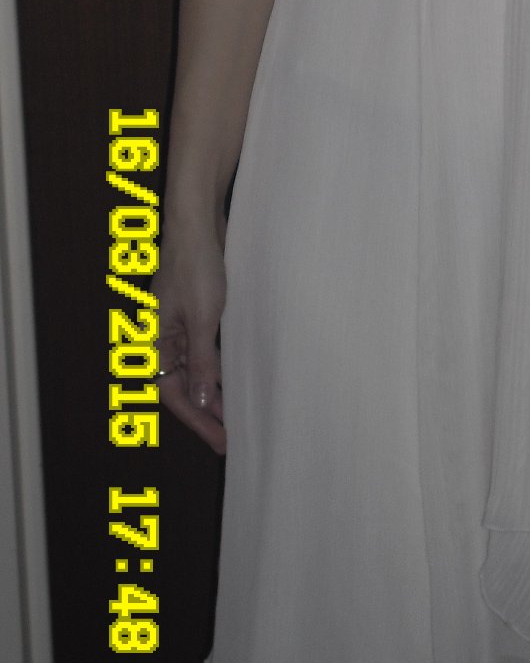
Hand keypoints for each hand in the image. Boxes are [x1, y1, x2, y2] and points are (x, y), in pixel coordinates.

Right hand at [151, 220, 227, 453]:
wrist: (199, 222)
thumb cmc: (196, 265)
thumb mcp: (202, 318)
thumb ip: (203, 361)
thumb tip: (203, 402)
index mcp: (156, 341)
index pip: (173, 393)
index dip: (197, 420)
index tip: (221, 440)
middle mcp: (164, 337)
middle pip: (184, 385)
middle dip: (208, 412)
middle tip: (234, 436)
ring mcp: (181, 325)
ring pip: (197, 369)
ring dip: (216, 391)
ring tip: (240, 415)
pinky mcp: (198, 313)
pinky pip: (207, 349)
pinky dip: (221, 366)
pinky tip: (240, 378)